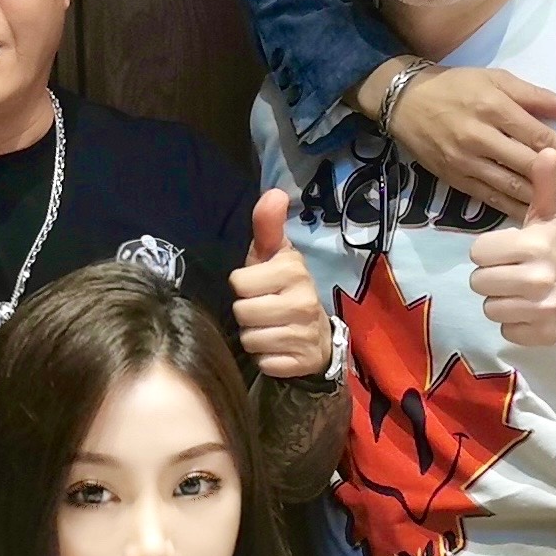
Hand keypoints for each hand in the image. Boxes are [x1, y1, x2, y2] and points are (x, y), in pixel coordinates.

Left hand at [229, 189, 332, 377]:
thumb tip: (274, 192)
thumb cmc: (283, 288)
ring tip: (269, 329)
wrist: (316, 335)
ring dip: (254, 337)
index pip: (239, 282)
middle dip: (246, 314)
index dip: (243, 286)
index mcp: (293, 270)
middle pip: (242, 312)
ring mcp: (305, 333)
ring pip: (251, 339)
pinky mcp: (302, 361)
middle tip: (262, 310)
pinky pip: (264, 362)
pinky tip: (278, 349)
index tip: (258, 286)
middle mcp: (303, 300)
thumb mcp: (273, 256)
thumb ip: (267, 226)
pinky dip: (266, 358)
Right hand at [386, 65, 555, 219]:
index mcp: (495, 108)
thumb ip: (535, 96)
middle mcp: (481, 137)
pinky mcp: (454, 178)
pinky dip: (512, 208)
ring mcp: (466, 161)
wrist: (405, 101)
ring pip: (510, 186)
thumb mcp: (496, 79)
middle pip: (529, 166)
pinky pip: (487, 196)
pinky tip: (532, 217)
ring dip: (542, 202)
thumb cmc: (456, 86)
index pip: (538, 138)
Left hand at [466, 151, 555, 346]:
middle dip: (492, 277)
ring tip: (520, 291)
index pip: (478, 252)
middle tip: (512, 272)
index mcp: (533, 246)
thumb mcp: (551, 217)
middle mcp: (537, 278)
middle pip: (478, 282)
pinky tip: (529, 310)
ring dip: (501, 301)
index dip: (489, 252)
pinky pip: (505, 330)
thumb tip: (547, 150)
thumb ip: (544, 185)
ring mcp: (541, 308)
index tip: (508, 252)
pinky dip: (514, 324)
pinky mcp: (541, 333)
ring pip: (489, 308)